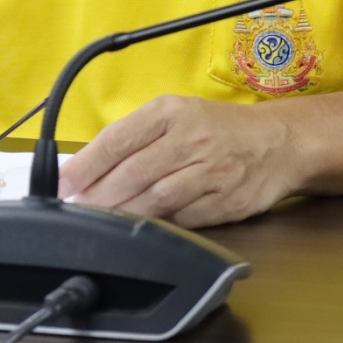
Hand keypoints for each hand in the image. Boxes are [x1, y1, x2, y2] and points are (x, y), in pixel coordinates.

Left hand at [57, 95, 300, 228]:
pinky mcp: (226, 201)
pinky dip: (157, 227)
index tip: (63, 183)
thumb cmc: (218, 129)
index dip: (86, 164)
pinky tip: (140, 230)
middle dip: (99, 196)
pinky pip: (183, 219)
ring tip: (101, 223)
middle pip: (134, 173)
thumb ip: (136, 138)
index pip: (119, 139)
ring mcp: (211, 171)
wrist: (279, 142)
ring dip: (123, 214)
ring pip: (156, 199)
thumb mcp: (176, 115)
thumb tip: (88, 168)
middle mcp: (191, 138)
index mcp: (171, 112)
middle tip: (77, 209)